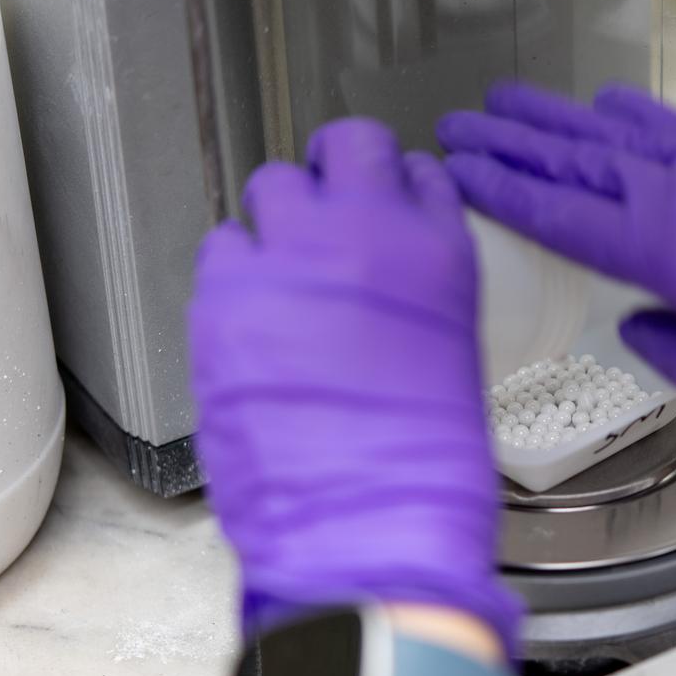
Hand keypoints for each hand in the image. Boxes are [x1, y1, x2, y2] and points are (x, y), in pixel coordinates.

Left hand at [190, 119, 519, 656]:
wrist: (371, 529)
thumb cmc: (426, 471)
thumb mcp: (452, 363)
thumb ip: (418, 299)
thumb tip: (383, 280)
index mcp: (442, 254)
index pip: (420, 173)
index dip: (398, 188)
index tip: (388, 203)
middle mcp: (371, 234)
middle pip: (348, 145)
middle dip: (339, 173)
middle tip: (331, 214)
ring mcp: (295, 259)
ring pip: (275, 184)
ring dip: (284, 218)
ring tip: (288, 272)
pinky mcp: (228, 297)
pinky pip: (223, 245)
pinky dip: (237, 271)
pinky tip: (253, 316)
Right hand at [438, 83, 675, 503]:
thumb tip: (644, 327)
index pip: (572, 215)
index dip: (509, 191)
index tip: (458, 168)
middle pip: (592, 162)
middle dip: (520, 143)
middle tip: (463, 122)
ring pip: (635, 140)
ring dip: (569, 122)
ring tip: (517, 102)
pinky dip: (647, 122)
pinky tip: (618, 110)